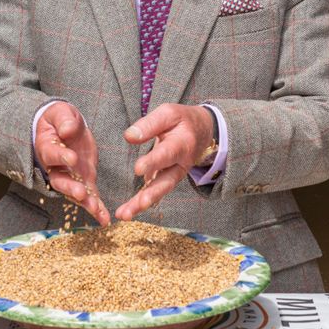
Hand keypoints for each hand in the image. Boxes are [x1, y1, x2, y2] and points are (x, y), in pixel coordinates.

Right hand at [34, 102, 110, 225]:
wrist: (63, 127)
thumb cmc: (59, 119)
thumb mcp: (61, 113)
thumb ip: (64, 120)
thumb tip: (67, 130)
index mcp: (47, 147)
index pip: (52, 153)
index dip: (61, 156)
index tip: (71, 158)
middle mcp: (56, 167)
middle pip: (60, 180)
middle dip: (70, 188)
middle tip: (80, 193)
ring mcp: (70, 176)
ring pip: (74, 192)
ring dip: (84, 202)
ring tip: (95, 210)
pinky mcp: (84, 180)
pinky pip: (90, 196)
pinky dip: (96, 209)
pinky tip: (104, 219)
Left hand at [115, 104, 214, 220]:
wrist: (202, 131)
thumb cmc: (181, 120)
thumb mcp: (168, 113)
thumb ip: (149, 124)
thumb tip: (129, 136)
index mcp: (181, 144)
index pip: (166, 154)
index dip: (153, 161)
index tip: (138, 169)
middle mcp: (180, 164)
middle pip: (166, 181)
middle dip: (152, 194)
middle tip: (139, 203)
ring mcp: (174, 175)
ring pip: (159, 191)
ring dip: (142, 204)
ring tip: (125, 214)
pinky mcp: (166, 179)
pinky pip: (154, 192)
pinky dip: (141, 203)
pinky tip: (127, 212)